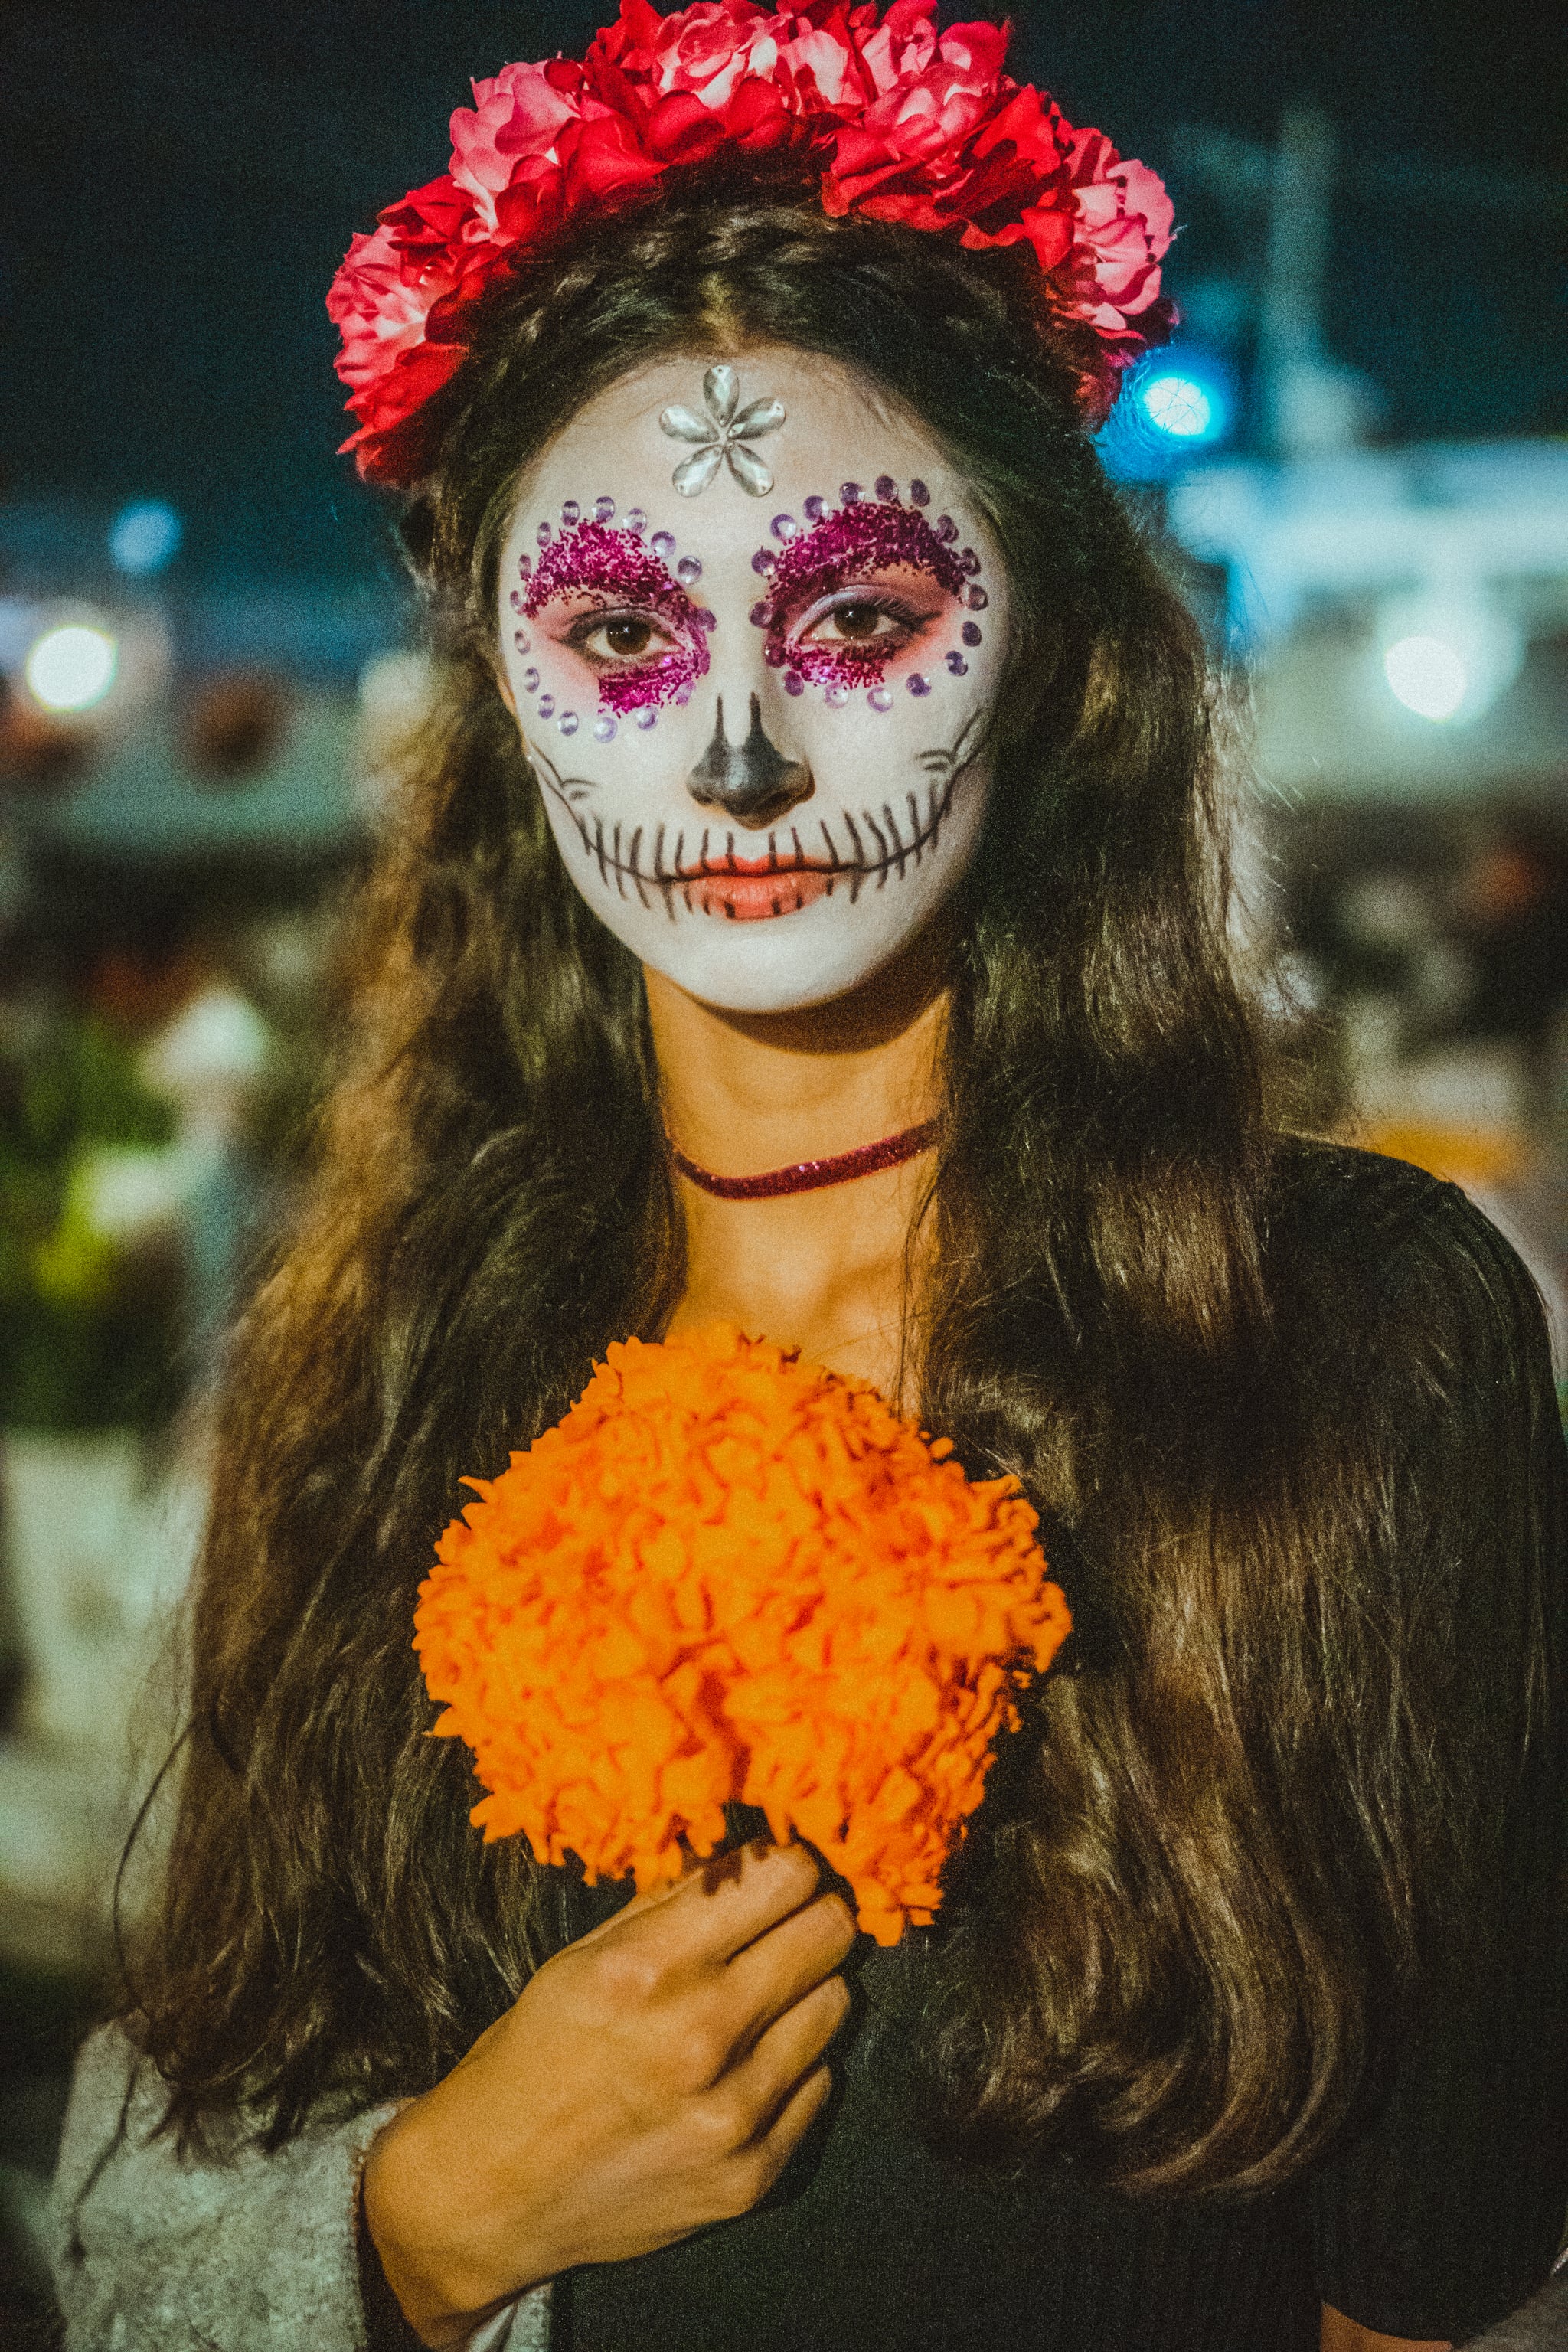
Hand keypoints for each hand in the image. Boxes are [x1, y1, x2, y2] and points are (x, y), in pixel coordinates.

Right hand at [362, 1840, 856, 2347]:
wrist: (491, 2196)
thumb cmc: (532, 2058)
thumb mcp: (580, 1958)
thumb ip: (669, 1904)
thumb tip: (752, 1855)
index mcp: (647, 1968)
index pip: (783, 1876)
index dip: (789, 1862)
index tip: (781, 1871)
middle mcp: (699, 2036)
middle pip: (829, 1932)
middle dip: (812, 1915)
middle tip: (786, 1924)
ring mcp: (732, 2114)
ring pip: (837, 2004)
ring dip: (807, 1991)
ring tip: (760, 2000)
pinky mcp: (753, 2175)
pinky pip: (820, 2084)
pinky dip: (794, 2066)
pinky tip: (745, 2067)